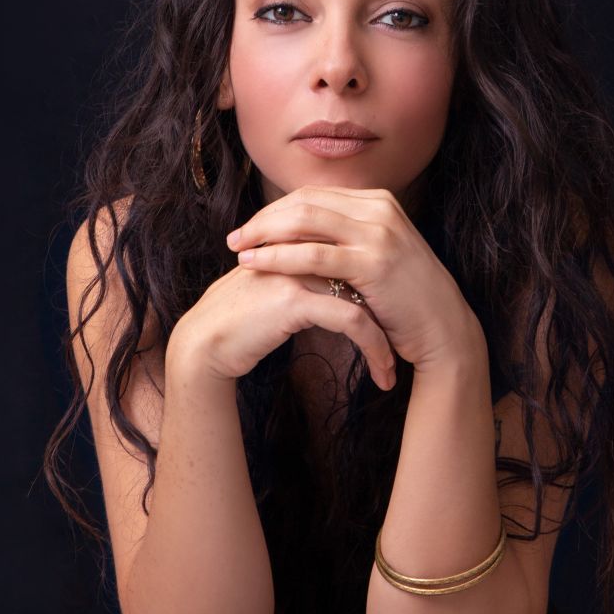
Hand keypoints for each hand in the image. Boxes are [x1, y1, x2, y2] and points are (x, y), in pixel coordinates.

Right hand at [168, 234, 397, 389]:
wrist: (204, 343)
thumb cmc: (243, 322)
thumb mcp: (282, 290)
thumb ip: (311, 277)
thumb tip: (349, 287)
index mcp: (301, 240)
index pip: (358, 257)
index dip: (381, 288)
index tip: (398, 319)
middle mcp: (302, 247)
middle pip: (367, 271)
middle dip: (392, 311)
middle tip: (409, 339)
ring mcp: (299, 268)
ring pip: (365, 296)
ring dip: (387, 337)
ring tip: (395, 368)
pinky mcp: (295, 297)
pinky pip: (351, 319)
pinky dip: (374, 347)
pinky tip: (384, 373)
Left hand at [226, 185, 477, 372]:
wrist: (443, 328)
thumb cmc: (405, 299)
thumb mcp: (377, 255)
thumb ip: (346, 237)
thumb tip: (298, 233)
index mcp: (378, 201)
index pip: (314, 194)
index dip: (276, 209)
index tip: (250, 227)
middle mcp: (379, 208)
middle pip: (305, 202)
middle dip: (264, 218)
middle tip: (235, 238)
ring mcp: (379, 232)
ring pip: (305, 221)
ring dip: (265, 235)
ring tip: (238, 251)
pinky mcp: (374, 262)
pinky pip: (314, 254)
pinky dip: (280, 257)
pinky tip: (257, 265)